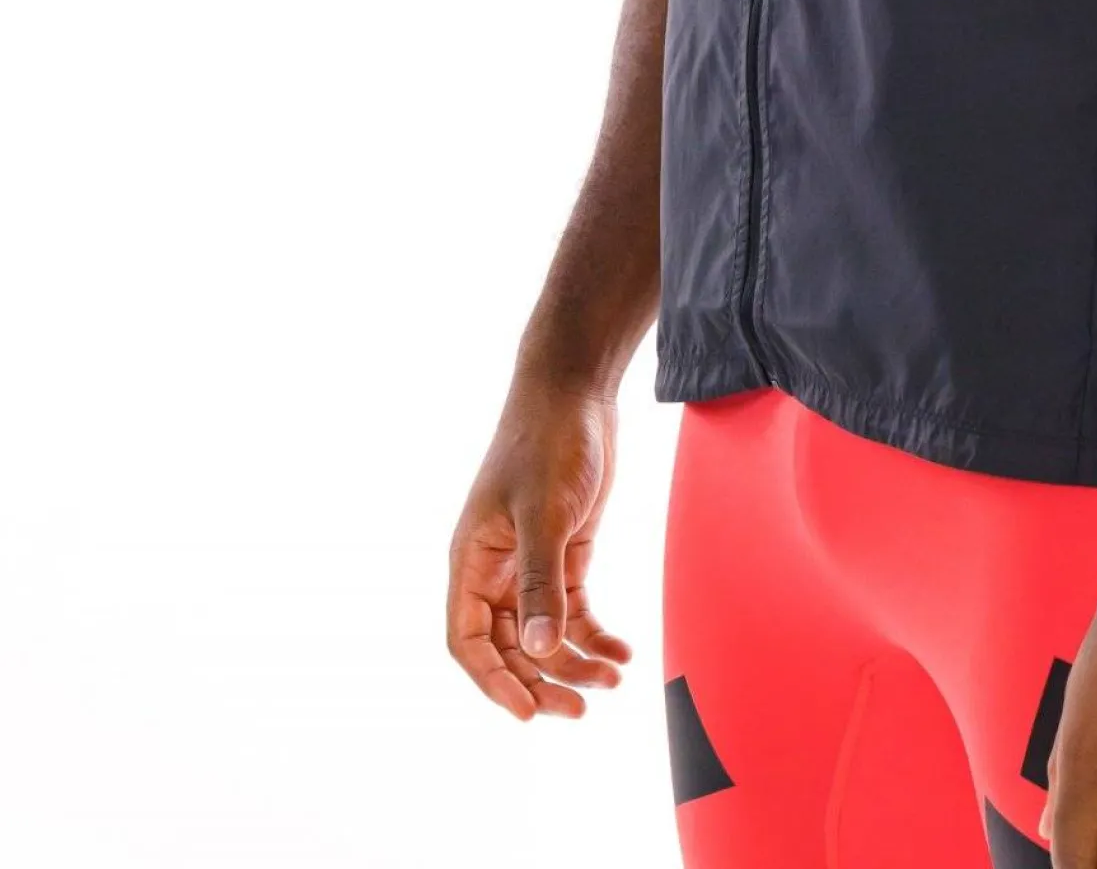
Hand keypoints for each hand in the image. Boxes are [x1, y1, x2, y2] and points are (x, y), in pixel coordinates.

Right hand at [446, 376, 634, 720]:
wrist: (577, 390)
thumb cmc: (548, 442)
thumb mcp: (543, 514)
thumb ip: (540, 582)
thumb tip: (538, 648)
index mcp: (471, 559)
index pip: (468, 639)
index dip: (492, 681)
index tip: (527, 711)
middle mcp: (496, 567)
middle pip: (508, 645)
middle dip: (540, 680)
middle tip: (578, 709)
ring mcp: (530, 560)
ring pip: (543, 632)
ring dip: (574, 662)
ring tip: (613, 680)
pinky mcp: (564, 550)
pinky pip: (573, 608)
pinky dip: (594, 633)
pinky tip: (621, 650)